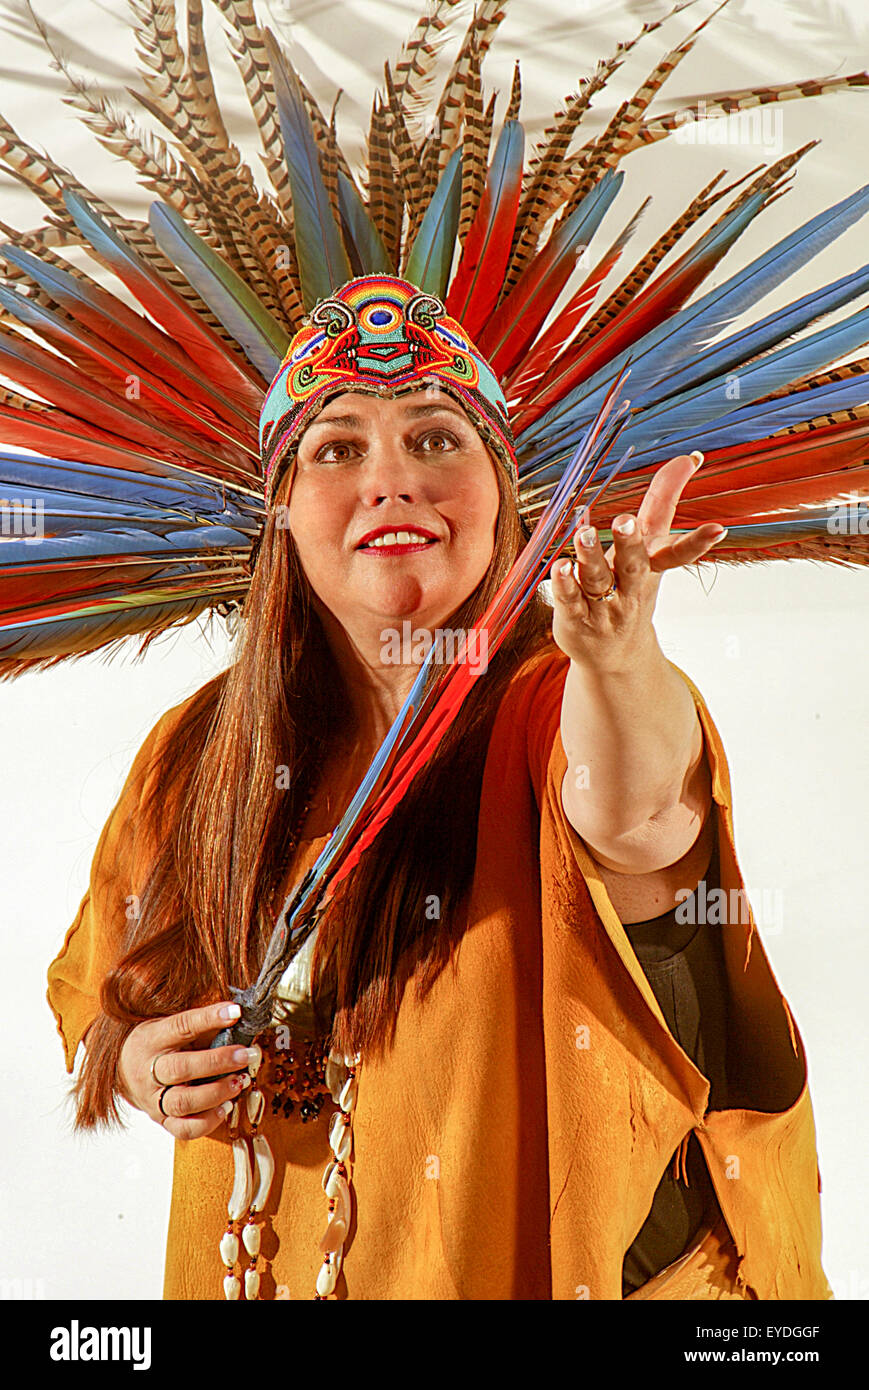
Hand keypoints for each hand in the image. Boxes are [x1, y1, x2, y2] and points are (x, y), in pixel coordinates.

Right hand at [118, 1002, 256, 1139]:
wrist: (123, 1069)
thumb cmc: (157, 1043)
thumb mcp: (170, 1026)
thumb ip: (201, 1026)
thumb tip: (238, 1019)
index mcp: (152, 1039)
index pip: (181, 1026)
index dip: (209, 1018)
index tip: (235, 1013)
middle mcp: (149, 1071)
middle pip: (181, 1068)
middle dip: (218, 1061)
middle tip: (244, 1054)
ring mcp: (153, 1099)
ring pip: (183, 1102)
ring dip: (216, 1092)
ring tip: (240, 1081)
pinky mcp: (161, 1120)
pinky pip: (184, 1129)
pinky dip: (208, 1121)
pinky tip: (226, 1107)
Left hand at [549, 451, 726, 671]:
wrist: (613, 655)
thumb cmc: (631, 588)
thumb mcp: (652, 547)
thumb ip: (663, 501)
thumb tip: (691, 456)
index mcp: (651, 569)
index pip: (678, 554)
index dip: (698, 542)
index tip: (718, 529)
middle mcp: (629, 588)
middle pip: (633, 564)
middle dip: (630, 543)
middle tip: (626, 520)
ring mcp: (603, 605)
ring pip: (596, 579)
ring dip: (590, 556)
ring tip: (583, 535)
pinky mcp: (576, 617)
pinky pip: (568, 598)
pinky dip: (564, 583)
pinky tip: (559, 567)